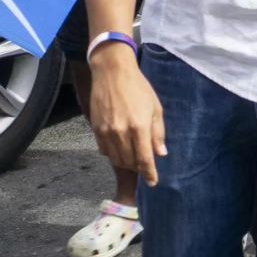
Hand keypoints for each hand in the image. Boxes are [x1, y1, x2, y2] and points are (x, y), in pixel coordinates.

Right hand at [87, 46, 167, 185]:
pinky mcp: (96, 129)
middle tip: (144, 165)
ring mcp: (106, 132)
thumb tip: (161, 154)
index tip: (153, 183)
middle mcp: (121, 132)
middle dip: (139, 167)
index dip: (150, 174)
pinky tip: (120, 147)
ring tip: (133, 158)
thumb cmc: (139, 88)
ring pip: (116, 159)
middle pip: (130, 162)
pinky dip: (114, 154)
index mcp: (139, 126)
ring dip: (126, 162)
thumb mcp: (155, 107)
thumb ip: (158, 132)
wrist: (112, 73)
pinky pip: (105, 151)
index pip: (145, 159)